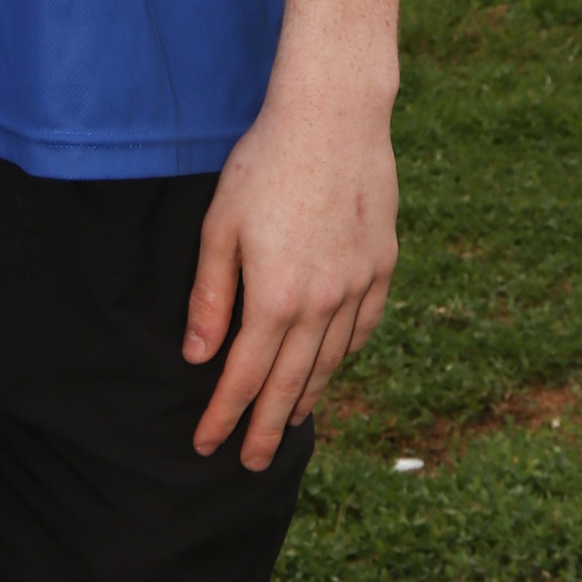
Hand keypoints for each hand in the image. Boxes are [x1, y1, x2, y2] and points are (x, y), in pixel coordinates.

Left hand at [182, 73, 398, 470]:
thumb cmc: (264, 162)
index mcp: (276, 297)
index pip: (244, 375)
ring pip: (329, 362)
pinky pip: (362, 329)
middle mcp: (322, 304)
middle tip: (250, 464)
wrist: (333, 117)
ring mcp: (358, 287)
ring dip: (305, 396)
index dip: (224, 414)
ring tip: (287, 421)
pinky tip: (330, 366)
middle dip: (265, 427)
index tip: (207, 444)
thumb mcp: (220, 225)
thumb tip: (199, 357)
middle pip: (289, 383)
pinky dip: (343, 356)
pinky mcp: (382, 266)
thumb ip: (211, 295)